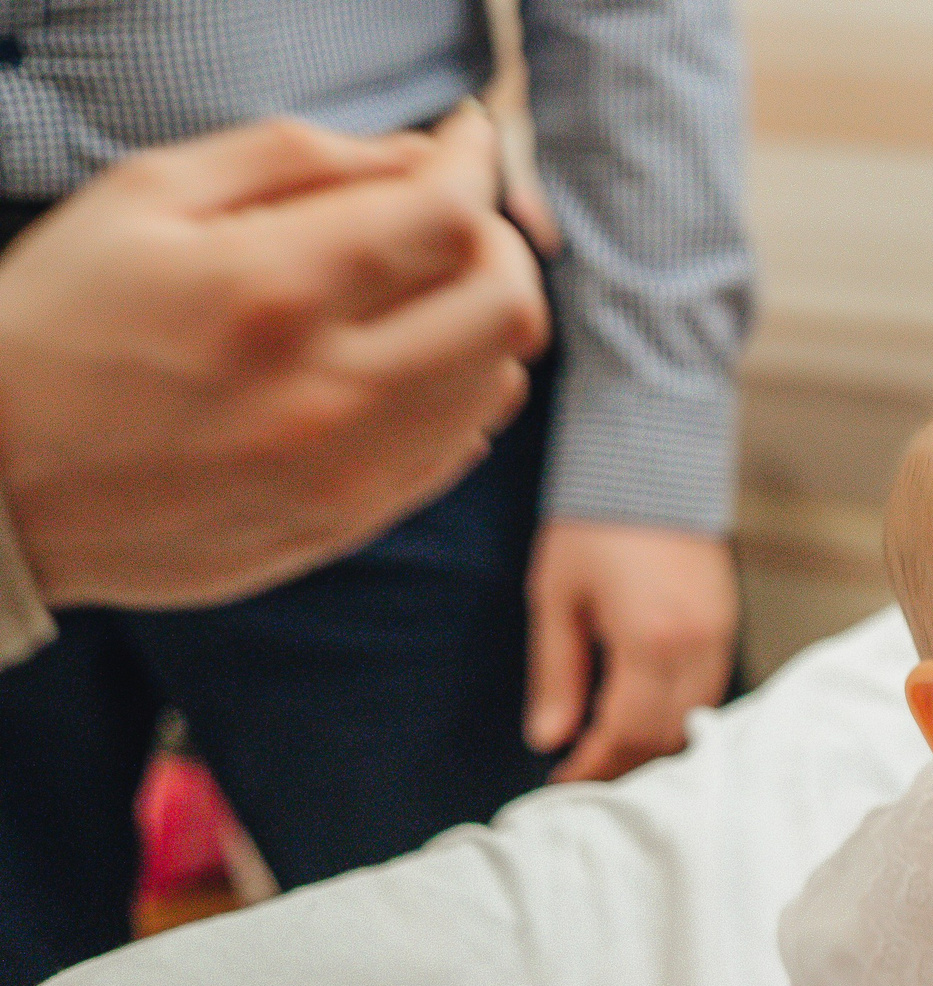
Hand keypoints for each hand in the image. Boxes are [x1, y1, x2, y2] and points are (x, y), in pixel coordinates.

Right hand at [0, 107, 547, 607]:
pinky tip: (403, 359)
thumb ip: (291, 160)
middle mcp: (325, 390)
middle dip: (495, 241)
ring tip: (421, 288)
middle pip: (503, 303)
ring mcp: (345, 470)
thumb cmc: (54, 323)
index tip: (465, 140)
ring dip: (481, 318)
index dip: (475, 162)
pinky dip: (458, 388)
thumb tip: (416, 156)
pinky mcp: (347, 522)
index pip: (447, 216)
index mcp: (268, 291)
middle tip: (448, 218)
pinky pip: (459, 446)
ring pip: (495, 379)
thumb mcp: (142, 199)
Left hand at [524, 520, 736, 781]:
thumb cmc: (593, 526)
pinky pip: (708, 692)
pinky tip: (646, 714)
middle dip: (624, 764)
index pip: (625, 732)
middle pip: (666, 737)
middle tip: (585, 774)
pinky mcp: (728, 624)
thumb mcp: (557, 598)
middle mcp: (694, 647)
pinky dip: (678, 715)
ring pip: (694, 720)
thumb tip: (548, 738)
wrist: (652, 464)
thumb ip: (556, 674)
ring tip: (613, 750)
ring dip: (654, 744)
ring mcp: (719, 636)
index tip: (563, 780)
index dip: (593, 765)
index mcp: (648, 641)